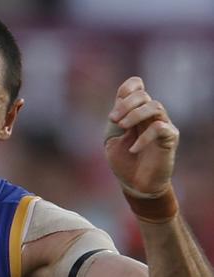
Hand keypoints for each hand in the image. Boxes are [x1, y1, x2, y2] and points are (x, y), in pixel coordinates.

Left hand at [105, 76, 178, 196]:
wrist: (136, 185)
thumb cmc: (124, 163)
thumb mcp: (112, 139)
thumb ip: (115, 121)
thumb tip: (118, 102)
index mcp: (135, 113)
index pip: (136, 86)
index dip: (127, 89)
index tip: (113, 112)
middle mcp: (150, 116)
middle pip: (143, 95)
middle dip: (125, 105)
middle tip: (113, 120)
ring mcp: (162, 125)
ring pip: (155, 106)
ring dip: (135, 114)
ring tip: (122, 127)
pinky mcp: (170, 139)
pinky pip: (160, 128)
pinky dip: (143, 137)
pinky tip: (132, 149)